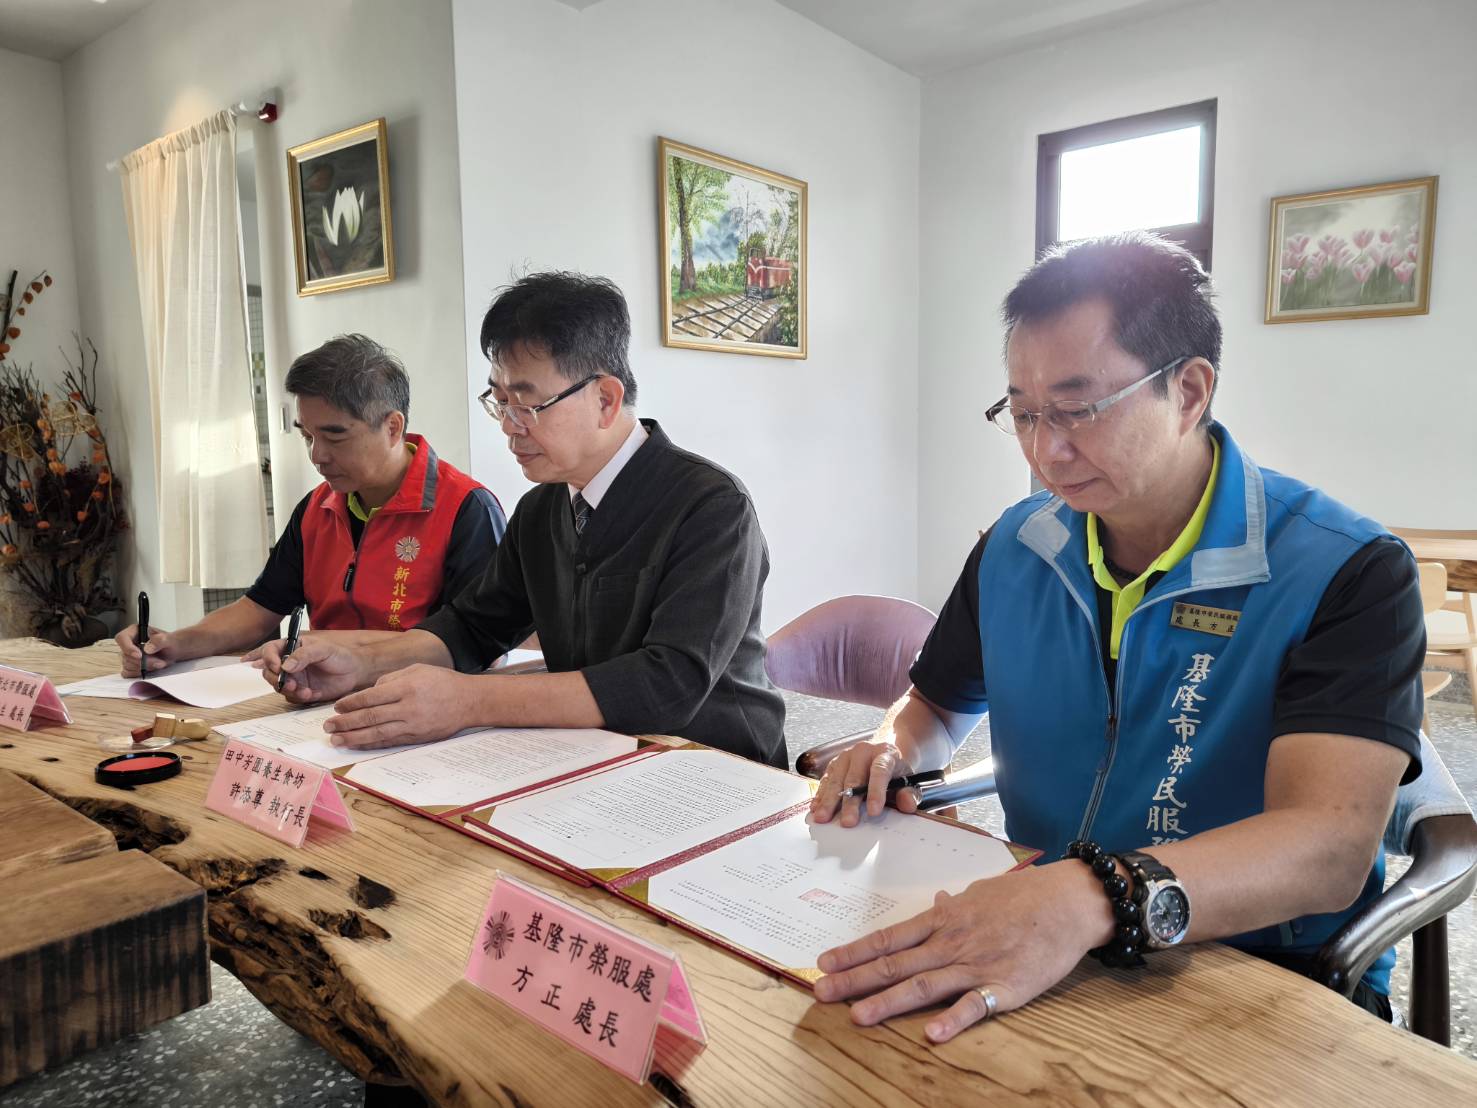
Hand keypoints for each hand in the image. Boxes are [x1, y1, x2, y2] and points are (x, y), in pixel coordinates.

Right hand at [116, 624, 182, 676]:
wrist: (173, 651)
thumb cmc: (169, 642)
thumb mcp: (168, 639)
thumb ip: (159, 641)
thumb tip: (147, 649)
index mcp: (134, 631)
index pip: (122, 638)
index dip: (128, 648)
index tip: (139, 655)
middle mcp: (129, 643)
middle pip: (126, 655)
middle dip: (144, 662)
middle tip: (159, 662)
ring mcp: (127, 655)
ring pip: (127, 665)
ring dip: (144, 668)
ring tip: (158, 663)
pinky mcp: (129, 666)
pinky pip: (128, 673)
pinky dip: (139, 673)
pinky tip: (150, 668)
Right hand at [246, 634, 363, 703]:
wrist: (354, 673)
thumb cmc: (340, 656)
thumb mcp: (323, 650)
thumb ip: (304, 655)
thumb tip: (285, 666)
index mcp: (291, 647)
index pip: (270, 651)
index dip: (269, 659)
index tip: (278, 667)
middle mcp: (289, 663)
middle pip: (269, 672)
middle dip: (277, 680)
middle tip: (291, 685)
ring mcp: (294, 678)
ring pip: (279, 686)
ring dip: (290, 691)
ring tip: (306, 691)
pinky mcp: (300, 691)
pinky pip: (292, 697)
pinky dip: (300, 697)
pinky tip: (313, 694)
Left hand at [322, 664, 477, 748]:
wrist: (470, 701)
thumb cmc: (442, 682)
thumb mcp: (416, 670)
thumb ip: (391, 679)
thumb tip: (369, 692)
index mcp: (406, 687)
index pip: (370, 697)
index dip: (350, 703)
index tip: (336, 707)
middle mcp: (408, 708)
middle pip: (369, 717)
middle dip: (345, 723)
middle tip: (328, 726)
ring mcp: (413, 725)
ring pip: (376, 734)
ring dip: (353, 738)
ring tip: (336, 740)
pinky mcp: (417, 737)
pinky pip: (389, 742)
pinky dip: (371, 744)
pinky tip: (357, 744)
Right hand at [809, 741, 919, 825]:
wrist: (884, 752)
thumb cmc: (895, 771)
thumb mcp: (908, 780)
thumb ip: (910, 794)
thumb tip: (908, 805)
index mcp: (884, 753)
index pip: (880, 771)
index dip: (876, 791)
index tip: (874, 811)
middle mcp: (863, 751)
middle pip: (854, 778)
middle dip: (850, 802)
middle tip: (848, 822)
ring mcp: (846, 756)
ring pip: (836, 779)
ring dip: (829, 801)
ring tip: (823, 818)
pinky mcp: (834, 763)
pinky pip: (826, 780)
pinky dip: (820, 795)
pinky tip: (816, 808)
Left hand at [814, 862, 1110, 1040]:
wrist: (1068, 901)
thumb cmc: (1024, 896)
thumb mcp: (981, 893)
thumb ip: (954, 906)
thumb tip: (934, 904)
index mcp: (942, 921)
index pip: (888, 938)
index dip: (854, 952)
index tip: (824, 963)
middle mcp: (951, 942)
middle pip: (895, 964)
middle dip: (856, 979)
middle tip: (820, 993)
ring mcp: (976, 965)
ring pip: (924, 985)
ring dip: (889, 1002)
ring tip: (858, 1016)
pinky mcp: (1005, 987)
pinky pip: (976, 1006)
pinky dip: (953, 1019)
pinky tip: (931, 1034)